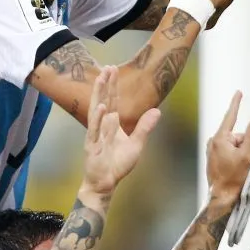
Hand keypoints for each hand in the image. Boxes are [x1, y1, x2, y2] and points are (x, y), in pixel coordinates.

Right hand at [81, 66, 160, 197]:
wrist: (106, 183)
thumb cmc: (117, 164)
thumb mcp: (136, 144)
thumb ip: (145, 127)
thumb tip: (157, 111)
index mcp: (112, 124)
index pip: (113, 101)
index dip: (113, 86)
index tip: (113, 69)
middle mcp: (103, 125)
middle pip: (104, 100)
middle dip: (106, 84)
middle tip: (108, 67)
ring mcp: (96, 134)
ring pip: (97, 110)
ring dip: (99, 94)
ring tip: (101, 79)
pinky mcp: (92, 146)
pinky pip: (96, 130)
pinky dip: (99, 119)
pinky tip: (102, 107)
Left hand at [206, 91, 249, 200]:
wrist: (221, 199)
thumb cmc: (234, 179)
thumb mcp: (247, 157)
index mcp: (220, 139)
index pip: (230, 116)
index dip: (236, 103)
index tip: (239, 91)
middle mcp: (214, 142)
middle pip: (239, 134)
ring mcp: (214, 151)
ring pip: (238, 144)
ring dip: (249, 149)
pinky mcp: (216, 159)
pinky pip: (233, 152)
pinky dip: (243, 154)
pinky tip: (249, 165)